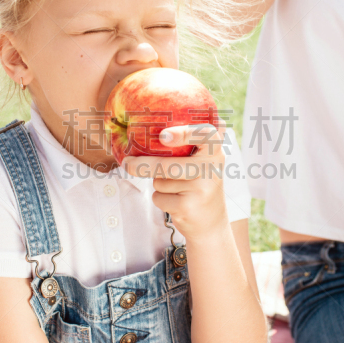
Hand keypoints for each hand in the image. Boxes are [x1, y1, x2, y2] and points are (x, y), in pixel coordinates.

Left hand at [121, 123, 229, 240]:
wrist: (211, 223)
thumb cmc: (201, 184)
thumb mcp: (207, 161)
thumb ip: (201, 142)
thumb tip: (192, 119)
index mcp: (216, 151)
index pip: (206, 135)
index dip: (184, 133)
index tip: (164, 135)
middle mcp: (211, 169)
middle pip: (168, 165)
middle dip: (143, 165)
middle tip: (127, 162)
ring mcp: (201, 189)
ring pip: (160, 181)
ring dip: (159, 184)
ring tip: (176, 188)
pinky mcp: (188, 207)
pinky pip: (158, 197)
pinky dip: (160, 199)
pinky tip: (176, 202)